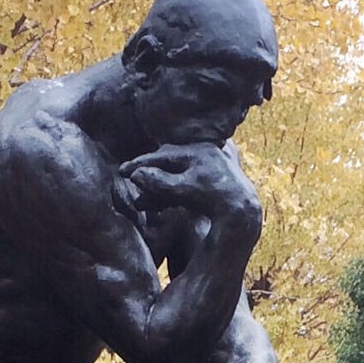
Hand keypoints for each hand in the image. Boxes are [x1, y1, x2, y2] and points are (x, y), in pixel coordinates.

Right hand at [120, 143, 258, 222]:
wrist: (242, 212)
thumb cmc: (213, 198)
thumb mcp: (183, 190)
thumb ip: (160, 182)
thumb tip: (136, 175)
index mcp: (195, 151)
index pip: (160, 157)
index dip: (139, 165)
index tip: (121, 171)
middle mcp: (201, 154)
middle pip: (166, 165)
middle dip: (147, 177)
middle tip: (127, 182)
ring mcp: (207, 167)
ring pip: (175, 176)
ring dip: (157, 190)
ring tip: (141, 203)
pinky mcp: (210, 181)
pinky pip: (184, 185)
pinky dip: (171, 194)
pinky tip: (159, 206)